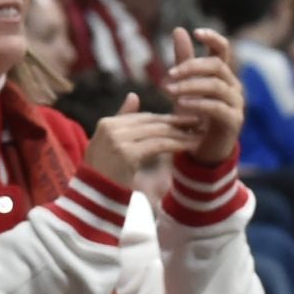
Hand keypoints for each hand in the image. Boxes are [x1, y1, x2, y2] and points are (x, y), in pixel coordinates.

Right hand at [83, 92, 199, 185]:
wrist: (94, 199)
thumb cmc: (104, 174)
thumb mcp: (109, 144)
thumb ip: (122, 120)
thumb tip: (134, 95)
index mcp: (106, 123)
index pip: (143, 117)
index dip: (165, 119)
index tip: (184, 120)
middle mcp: (110, 128)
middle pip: (151, 122)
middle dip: (176, 123)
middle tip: (198, 122)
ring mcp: (117, 140)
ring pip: (157, 132)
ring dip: (181, 133)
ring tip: (198, 134)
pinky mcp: (127, 153)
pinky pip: (158, 144)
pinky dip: (177, 144)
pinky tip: (191, 145)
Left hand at [164, 28, 243, 164]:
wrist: (201, 148)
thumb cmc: (193, 113)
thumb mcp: (184, 84)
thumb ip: (183, 59)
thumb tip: (179, 29)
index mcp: (221, 74)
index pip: (223, 49)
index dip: (213, 38)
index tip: (196, 32)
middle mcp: (232, 85)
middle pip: (217, 66)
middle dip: (191, 67)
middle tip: (169, 73)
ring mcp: (236, 103)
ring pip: (216, 86)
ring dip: (190, 86)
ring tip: (168, 90)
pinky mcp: (233, 121)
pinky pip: (217, 107)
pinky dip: (198, 103)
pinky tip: (180, 104)